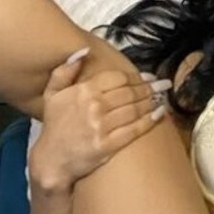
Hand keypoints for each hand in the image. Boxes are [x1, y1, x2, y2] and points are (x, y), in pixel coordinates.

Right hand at [28, 51, 171, 194]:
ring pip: (134, 109)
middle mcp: (94, 106)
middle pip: (130, 92)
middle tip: (162, 84)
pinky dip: (149, 120)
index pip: (118, 78)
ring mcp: (101, 126)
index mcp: (84, 91)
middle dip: (149, 87)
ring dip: (152, 101)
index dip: (136, 76)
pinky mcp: (107, 146)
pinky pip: (133, 130)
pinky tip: (160, 113)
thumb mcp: (52, 94)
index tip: (148, 76)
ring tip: (163, 95)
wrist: (50, 162)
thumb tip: (83, 51)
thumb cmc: (54, 127)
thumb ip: (65, 71)